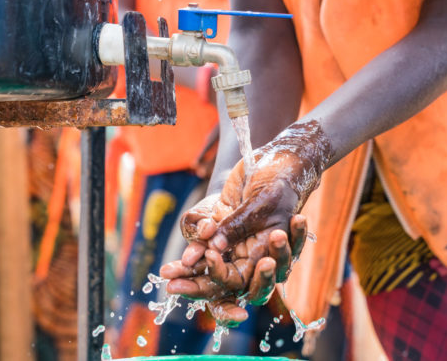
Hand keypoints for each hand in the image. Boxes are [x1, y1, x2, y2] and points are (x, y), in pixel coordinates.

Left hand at [161, 121, 331, 322]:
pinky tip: (171, 263)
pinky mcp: (221, 225)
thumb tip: (213, 246)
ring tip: (167, 272)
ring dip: (188, 271)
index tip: (210, 255)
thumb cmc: (279, 181)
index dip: (224, 273)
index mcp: (266, 253)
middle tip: (173, 284)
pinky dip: (190, 249)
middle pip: (224, 281)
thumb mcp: (260, 203)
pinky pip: (203, 242)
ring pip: (210, 265)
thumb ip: (238, 225)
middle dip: (199, 285)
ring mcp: (234, 239)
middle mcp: (250, 253)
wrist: (277, 160)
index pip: (244, 279)